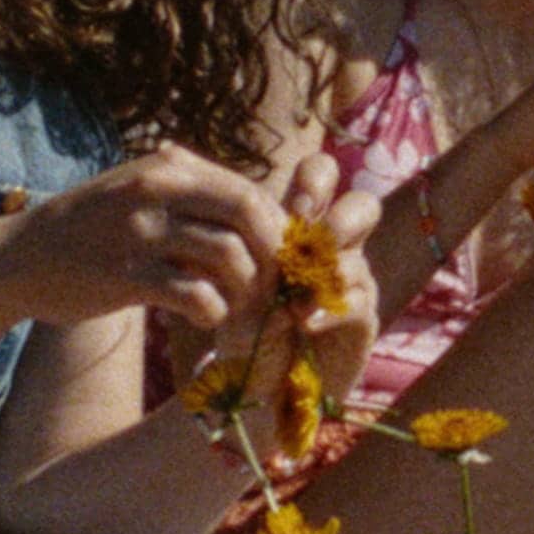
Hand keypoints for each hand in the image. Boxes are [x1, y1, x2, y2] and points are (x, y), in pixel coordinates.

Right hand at [0, 141, 291, 328]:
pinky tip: (206, 319)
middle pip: (249, 216)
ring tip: (235, 307)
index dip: (277, 230)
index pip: (249, 191)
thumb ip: (191, 190)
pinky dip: (214, 312)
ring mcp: (140, 232)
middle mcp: (158, 191)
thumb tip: (262, 211)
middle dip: (271, 257)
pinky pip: (195, 294)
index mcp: (169, 167)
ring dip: (246, 291)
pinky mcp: (125, 275)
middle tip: (269, 288)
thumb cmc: (91, 228)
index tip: (276, 262)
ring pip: (229, 256)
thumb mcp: (138, 188)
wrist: (19, 256)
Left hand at [203, 152, 380, 437]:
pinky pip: (359, 303)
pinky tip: (303, 322)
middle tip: (311, 236)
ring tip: (296, 294)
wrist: (252, 384)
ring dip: (324, 272)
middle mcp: (334, 248)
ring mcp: (352, 284)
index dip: (314, 182)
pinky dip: (329, 310)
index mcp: (304, 224)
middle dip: (340, 218)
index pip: (322, 177)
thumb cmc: (236, 318)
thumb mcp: (219, 269)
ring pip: (357, 258)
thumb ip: (213, 224)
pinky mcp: (361, 323)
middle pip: (363, 206)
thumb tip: (170, 149)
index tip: (293, 206)